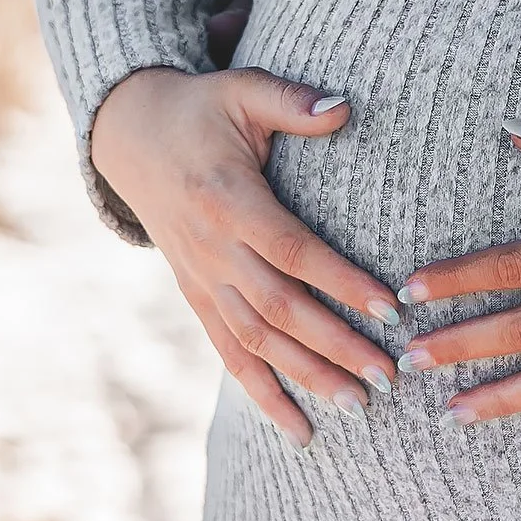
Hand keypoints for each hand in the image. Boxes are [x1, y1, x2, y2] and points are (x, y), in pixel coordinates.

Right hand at [90, 66, 399, 445]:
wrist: (130, 136)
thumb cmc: (202, 109)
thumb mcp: (242, 89)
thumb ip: (293, 102)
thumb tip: (344, 107)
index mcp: (229, 200)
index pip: (292, 249)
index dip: (339, 280)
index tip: (389, 307)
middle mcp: (212, 249)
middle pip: (279, 308)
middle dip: (335, 346)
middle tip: (387, 377)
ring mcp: (201, 279)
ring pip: (255, 342)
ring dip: (306, 377)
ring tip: (357, 407)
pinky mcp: (196, 297)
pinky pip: (229, 354)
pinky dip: (262, 395)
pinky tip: (300, 431)